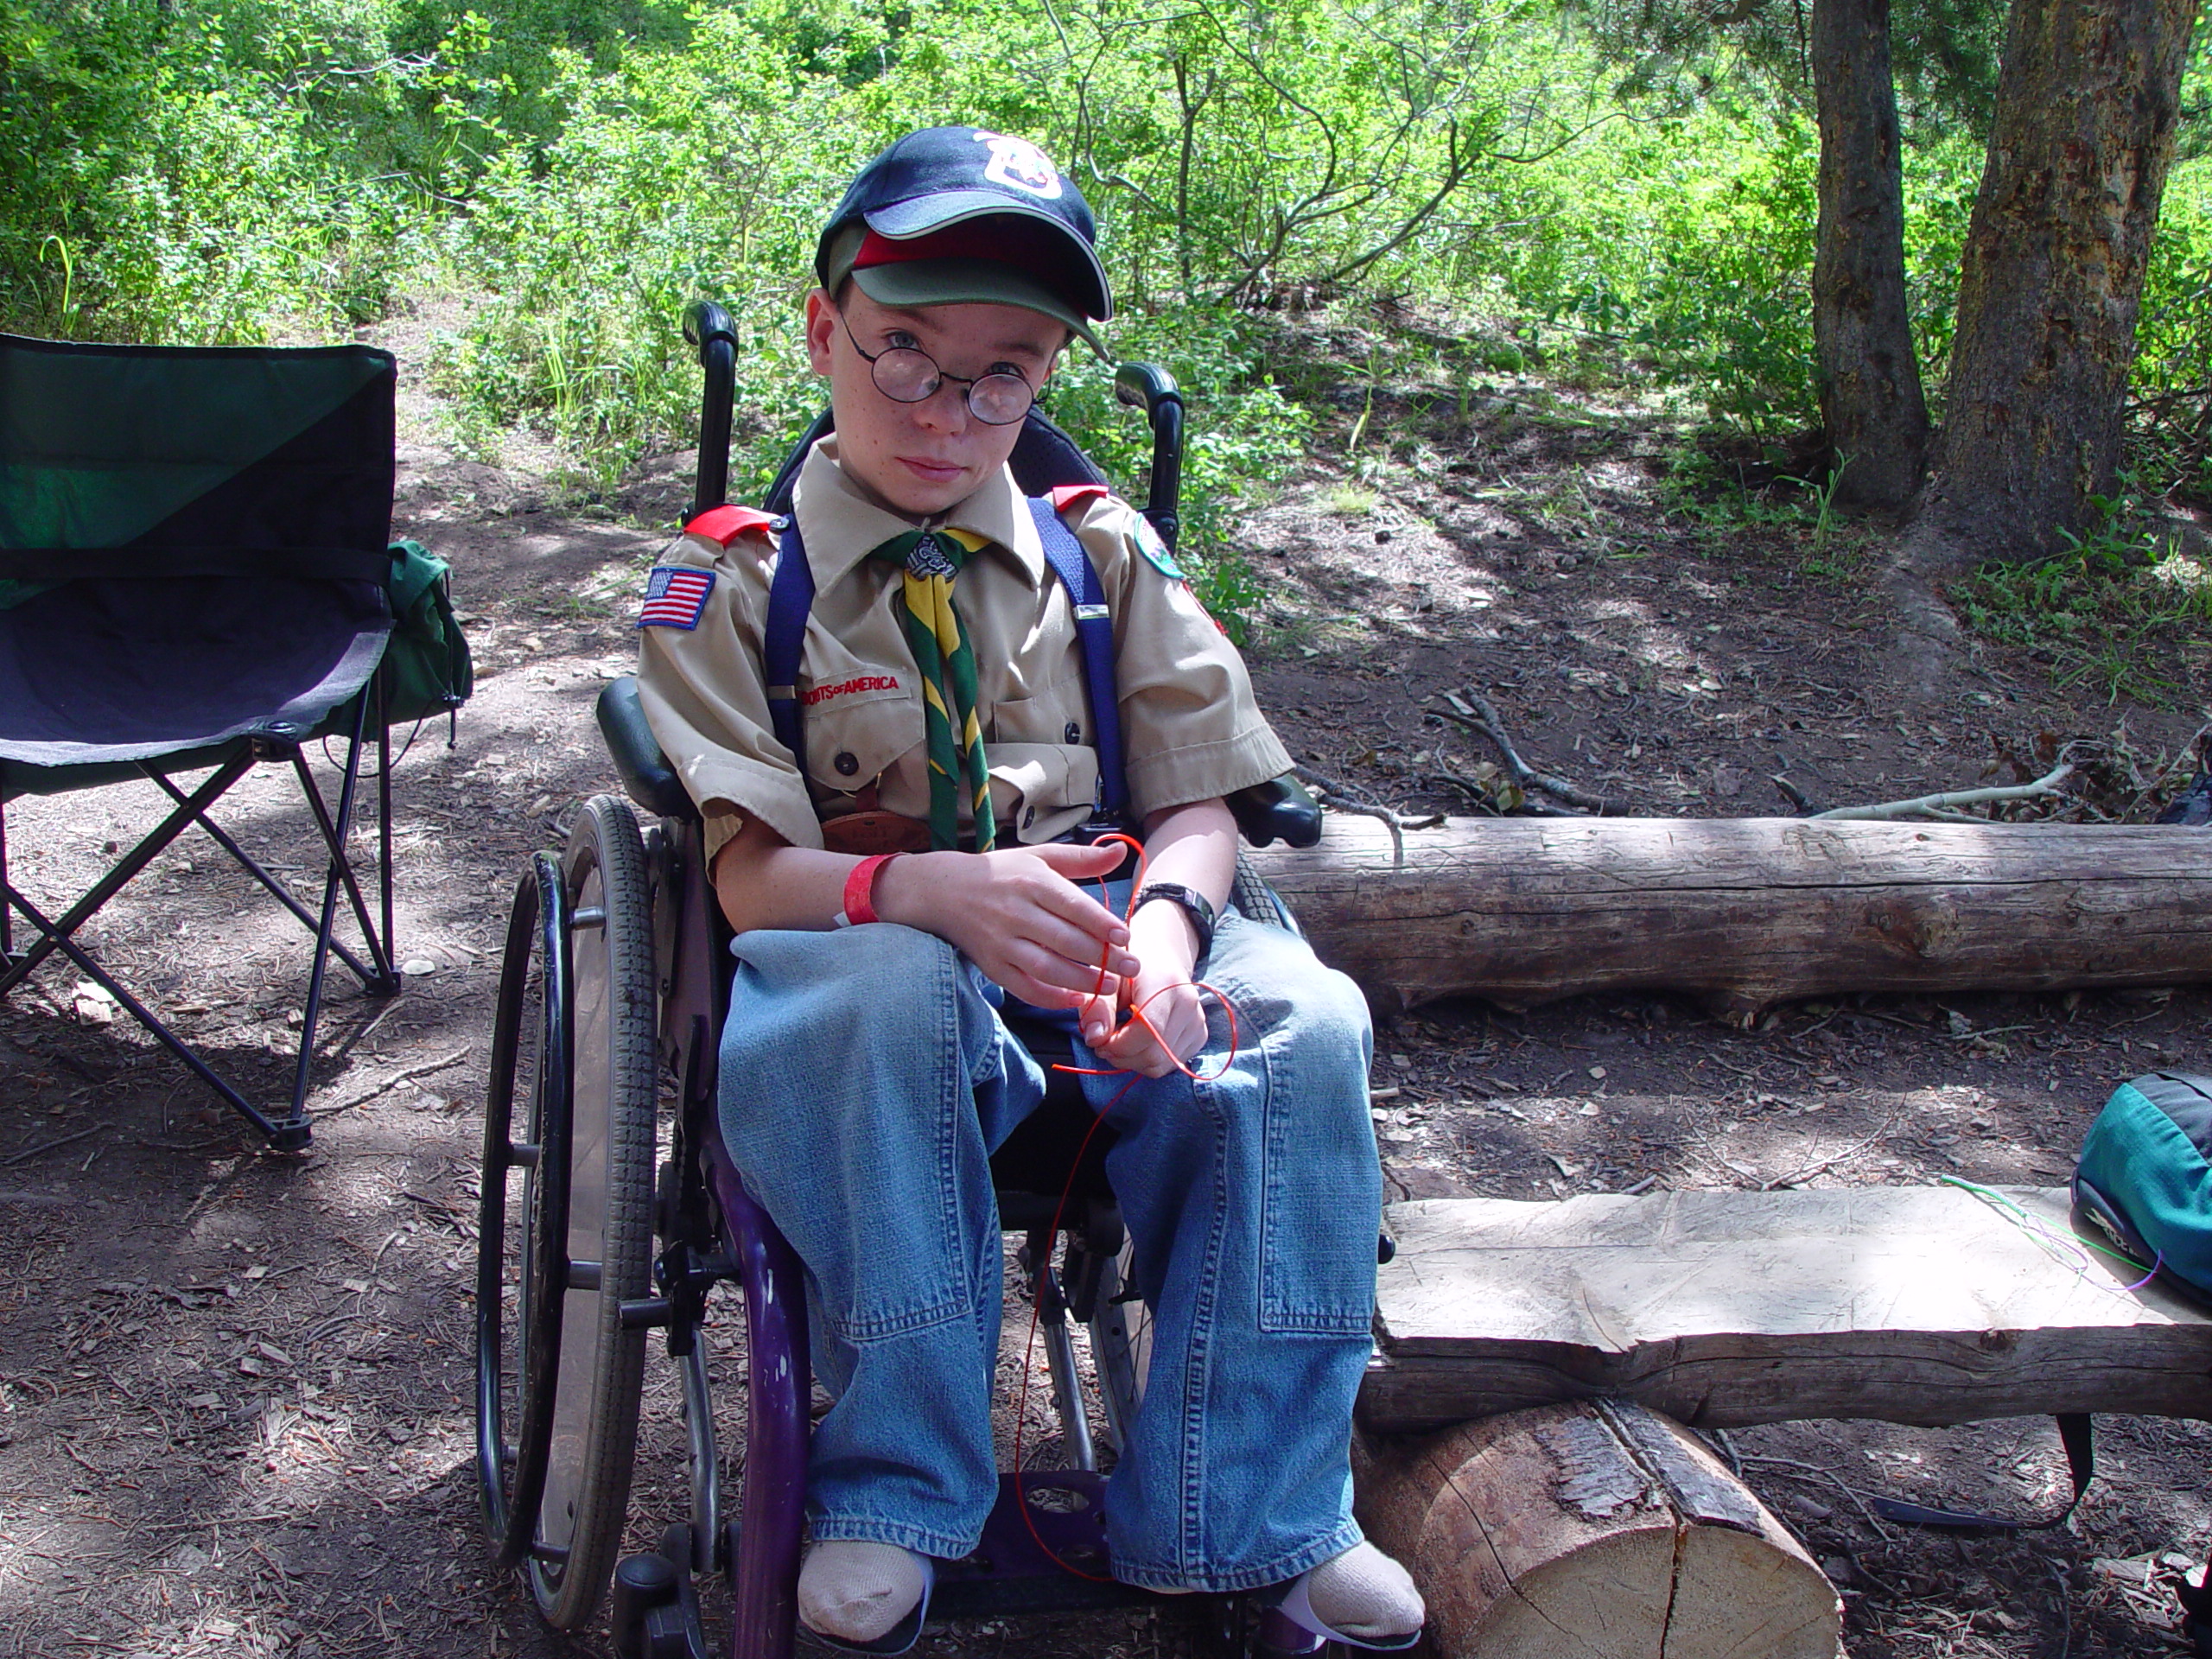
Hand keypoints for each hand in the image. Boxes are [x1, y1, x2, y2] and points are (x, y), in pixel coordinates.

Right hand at [876, 841, 1138, 1009]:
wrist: (943, 891)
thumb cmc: (1002, 873)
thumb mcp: (1040, 857)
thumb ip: (1082, 859)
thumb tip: (1121, 850)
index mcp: (1032, 882)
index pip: (1073, 906)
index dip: (1102, 924)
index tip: (1126, 938)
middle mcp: (1016, 913)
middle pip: (1065, 941)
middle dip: (1102, 958)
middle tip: (1132, 967)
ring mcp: (1002, 942)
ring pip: (1047, 968)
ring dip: (1081, 980)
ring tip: (1110, 986)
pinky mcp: (992, 965)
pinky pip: (1024, 988)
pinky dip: (1050, 998)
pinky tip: (1075, 999)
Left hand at [1086, 900, 1208, 1078]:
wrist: (1158, 957)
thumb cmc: (1126, 969)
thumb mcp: (1104, 980)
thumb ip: (1098, 1008)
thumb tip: (1095, 1039)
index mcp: (1165, 982)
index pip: (1147, 1030)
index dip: (1118, 1045)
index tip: (1098, 1039)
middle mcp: (1188, 1002)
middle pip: (1153, 1054)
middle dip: (1122, 1056)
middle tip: (1105, 1042)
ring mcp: (1198, 1020)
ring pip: (1161, 1065)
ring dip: (1134, 1061)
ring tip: (1122, 1037)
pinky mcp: (1200, 1035)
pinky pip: (1170, 1064)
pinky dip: (1149, 1060)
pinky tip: (1139, 1040)